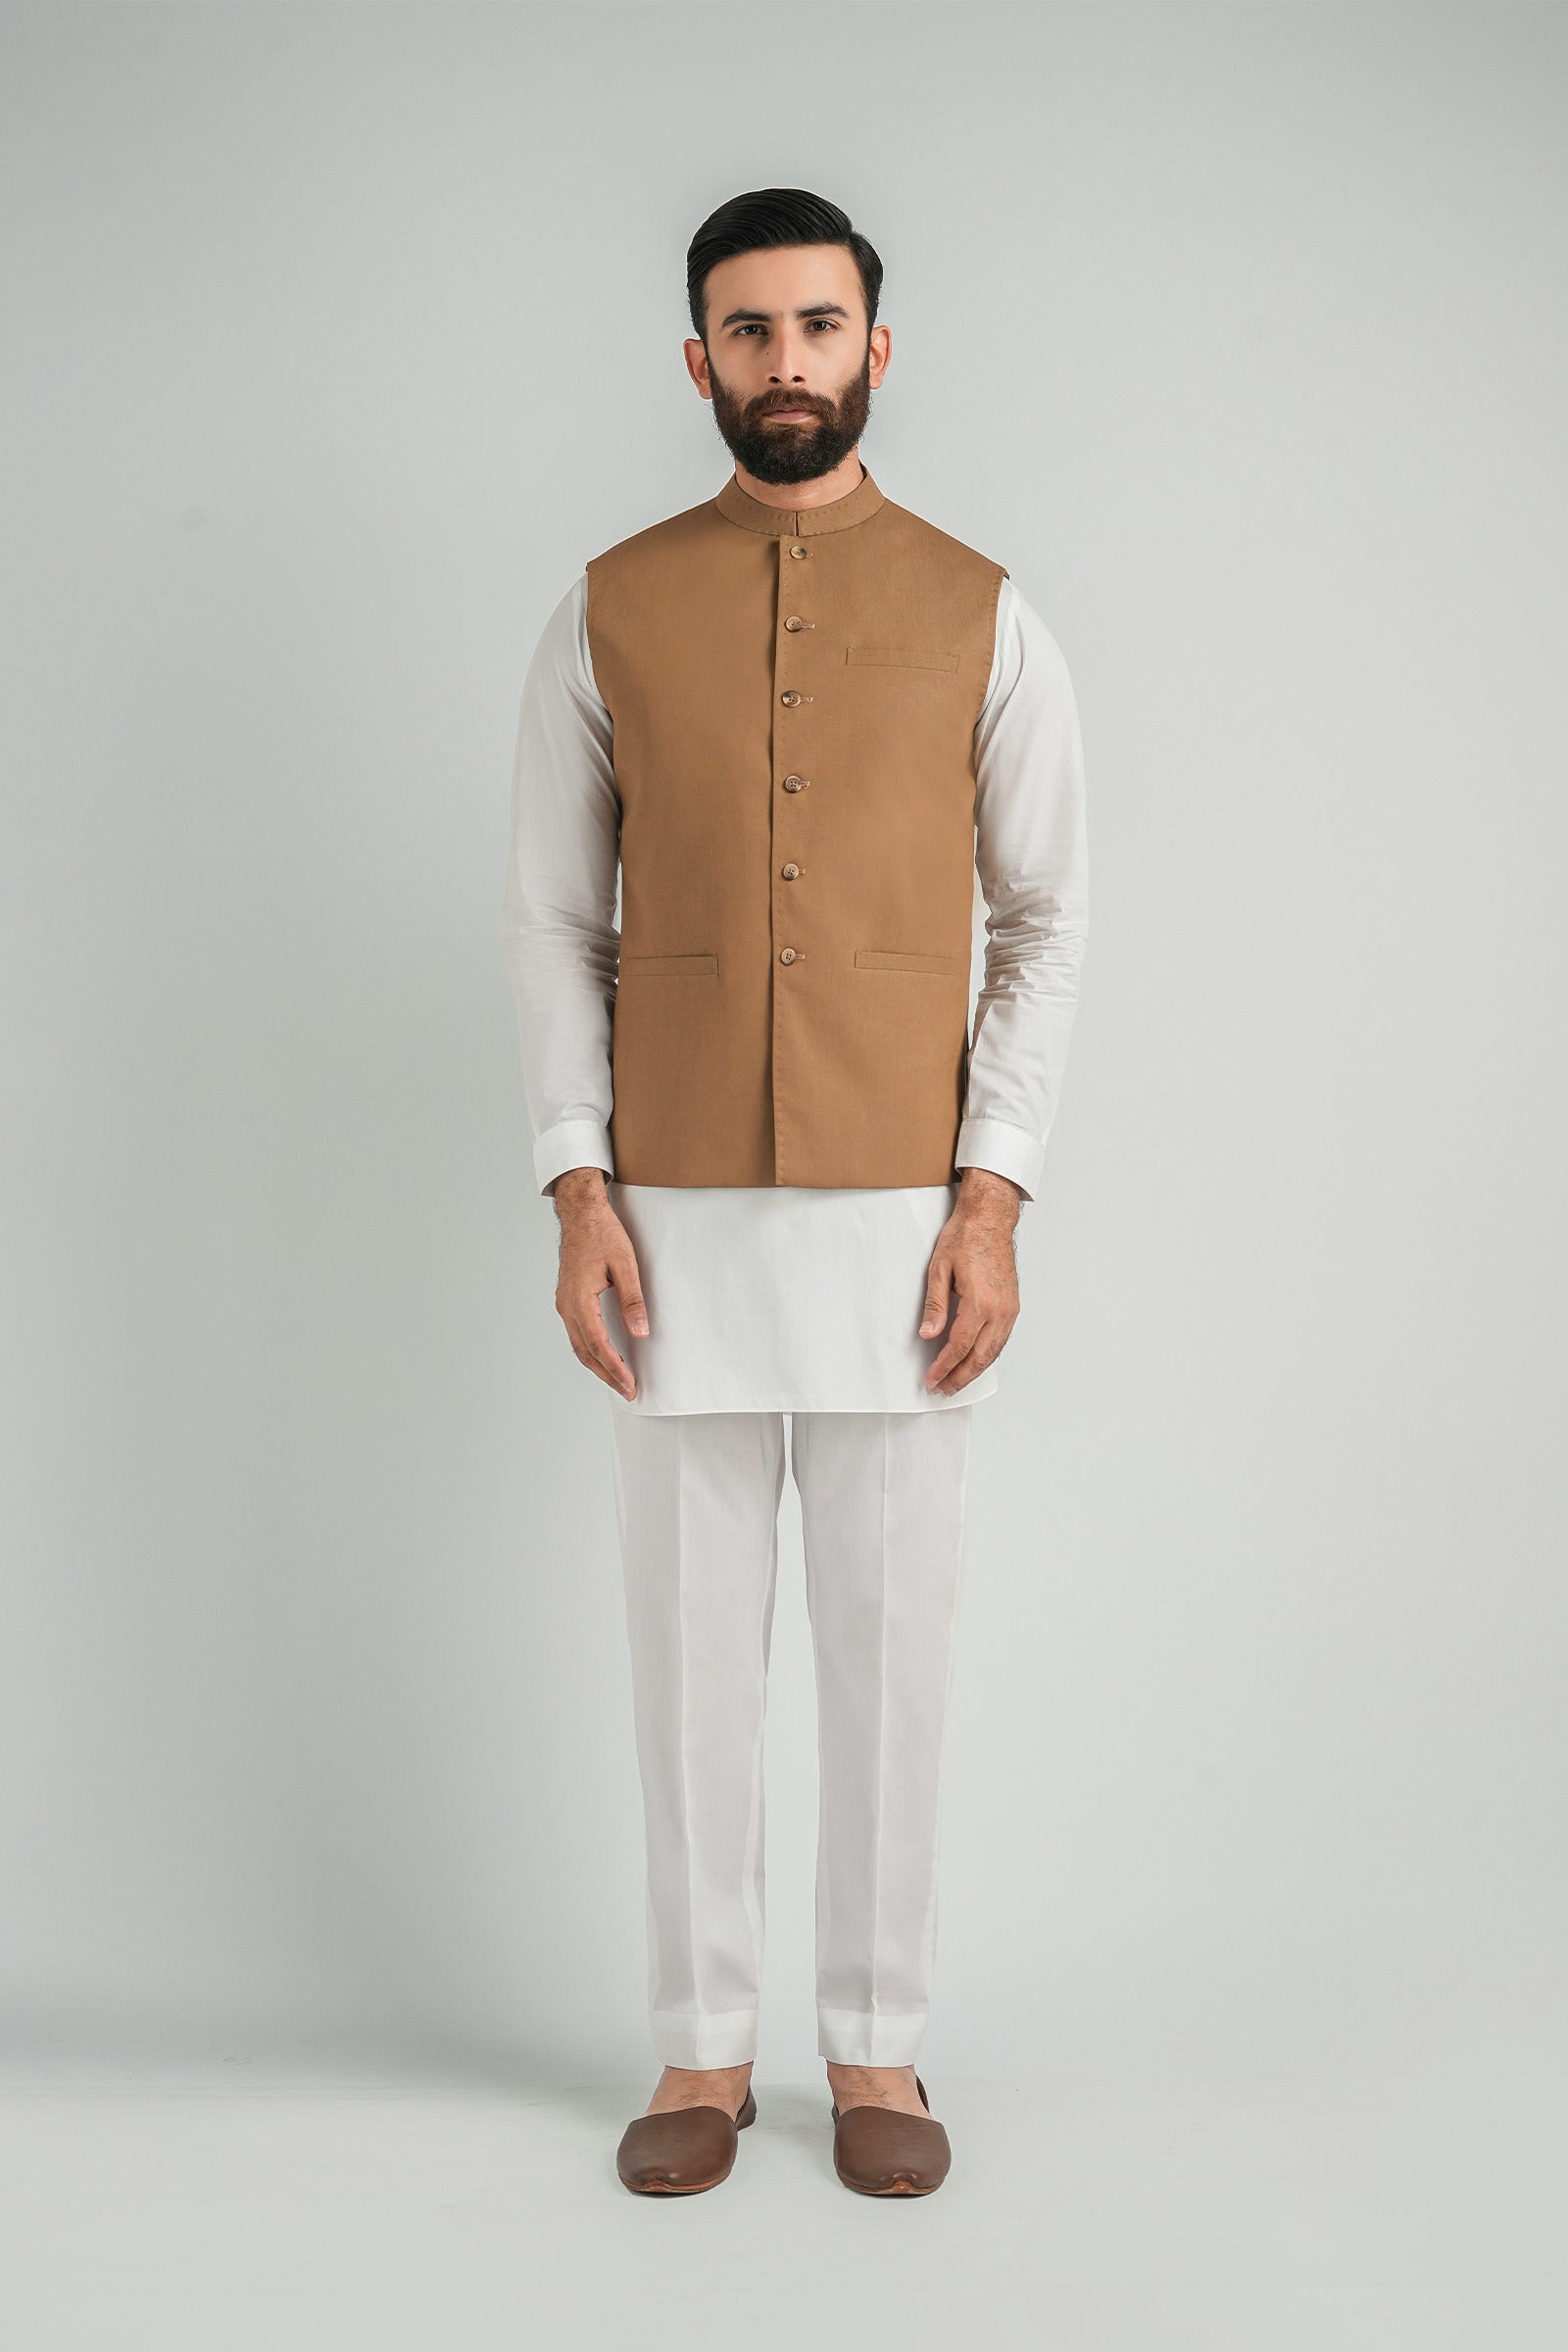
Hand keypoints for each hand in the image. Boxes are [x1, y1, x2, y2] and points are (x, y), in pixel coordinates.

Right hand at [551, 1168, 648, 1400]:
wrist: (581, 1213)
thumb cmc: (602, 1234)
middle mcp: (567, 1306)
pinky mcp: (568, 1300)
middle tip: (627, 1391)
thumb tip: (640, 1332)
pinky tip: (604, 1356)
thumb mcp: (625, 1265)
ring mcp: (565, 1304)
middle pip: (586, 1352)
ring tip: (618, 1381)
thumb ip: (633, 1300)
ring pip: (579, 1345)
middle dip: (607, 1375)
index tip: (630, 1384)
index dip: (615, 1369)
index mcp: (579, 1300)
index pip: (599, 1345)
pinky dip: (590, 1350)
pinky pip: (578, 1334)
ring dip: (598, 1366)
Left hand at [919, 1169, 1021, 1394]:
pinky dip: (987, 1356)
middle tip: (942, 1389)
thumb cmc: (965, 1238)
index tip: (932, 1379)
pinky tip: (974, 1362)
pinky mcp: (1013, 1306)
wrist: (990, 1219)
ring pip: (993, 1352)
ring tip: (956, 1382)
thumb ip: (935, 1306)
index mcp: (980, 1302)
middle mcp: (1000, 1310)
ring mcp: (1010, 1309)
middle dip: (959, 1377)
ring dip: (974, 1371)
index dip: (944, 1367)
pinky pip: (1001, 1340)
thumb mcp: (939, 1269)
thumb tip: (929, 1335)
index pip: (959, 1346)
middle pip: (979, 1356)